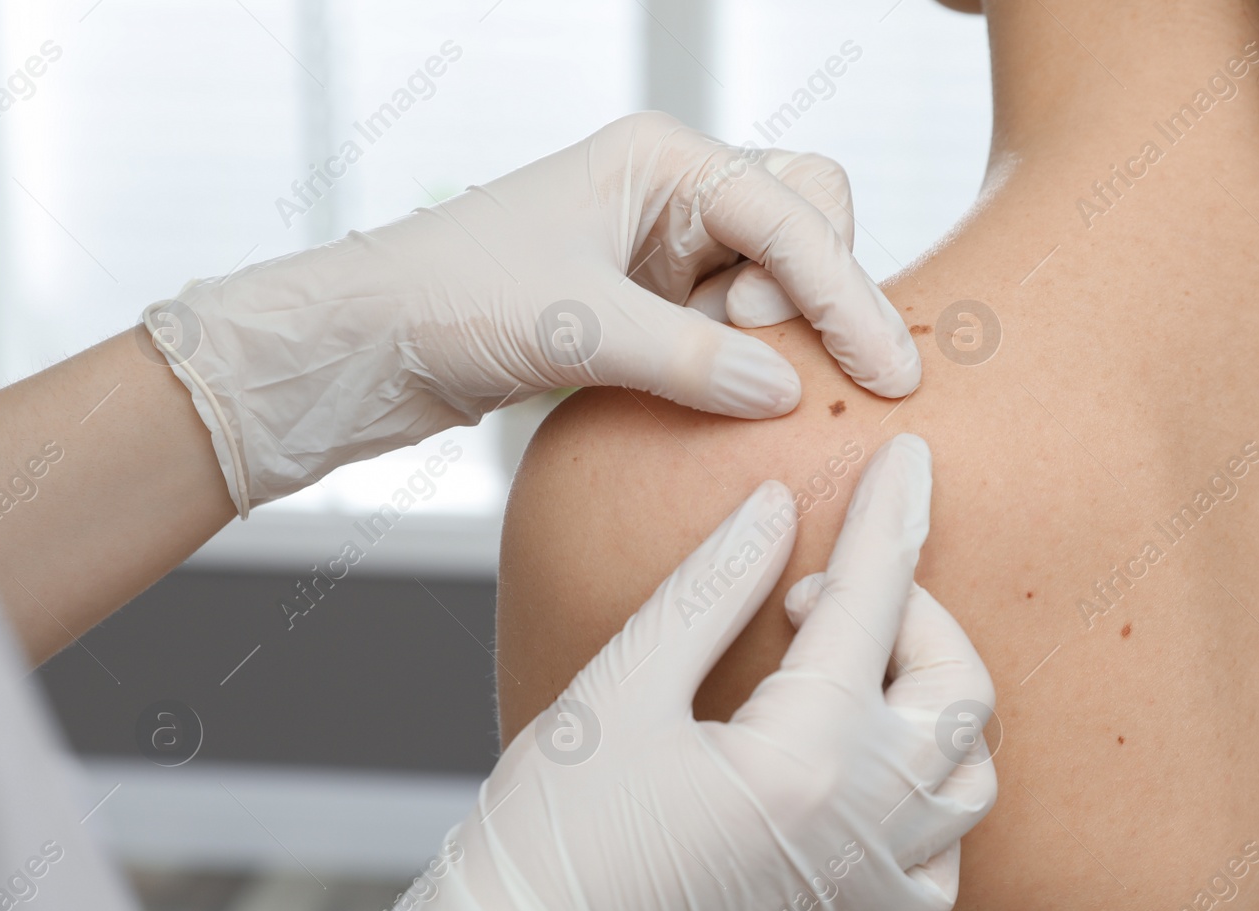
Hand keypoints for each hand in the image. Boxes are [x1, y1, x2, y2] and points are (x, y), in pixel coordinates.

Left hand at [144, 112, 919, 515]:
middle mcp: (674, 191)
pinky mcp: (653, 302)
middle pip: (808, 222)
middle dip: (822, 295)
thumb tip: (791, 390)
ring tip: (742, 386)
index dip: (848, 297)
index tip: (891, 375)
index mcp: (662, 160)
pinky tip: (734, 402)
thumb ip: (692, 360)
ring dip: (785, 333)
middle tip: (778, 370)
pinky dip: (749, 362)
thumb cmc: (449, 302)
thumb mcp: (575, 330)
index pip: (794, 216)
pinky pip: (736, 324)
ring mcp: (666, 247)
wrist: (367, 345)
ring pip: (779, 276)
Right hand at [314, 435, 996, 910]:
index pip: (871, 603)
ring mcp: (860, 876)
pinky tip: (871, 766)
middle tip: (825, 592)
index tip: (908, 456)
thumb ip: (710, 588)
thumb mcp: (619, 687)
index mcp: (800, 757)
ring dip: (934, 699)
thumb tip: (776, 507)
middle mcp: (855, 821)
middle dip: (916, 613)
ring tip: (852, 670)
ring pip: (970, 774)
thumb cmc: (553, 831)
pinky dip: (932, 801)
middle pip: (958, 688)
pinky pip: (942, 861)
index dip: (890, 516)